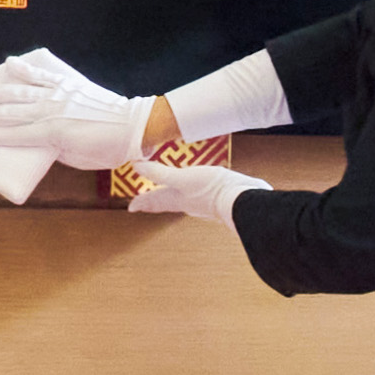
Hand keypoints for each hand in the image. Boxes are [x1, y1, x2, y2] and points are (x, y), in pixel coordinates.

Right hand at [0, 51, 147, 171]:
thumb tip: (39, 142)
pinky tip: (9, 62)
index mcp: (51, 134)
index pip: (14, 135)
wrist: (133, 127)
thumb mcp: (76, 158)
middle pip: (11, 114)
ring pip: (21, 92)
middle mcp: (50, 112)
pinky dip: (26, 68)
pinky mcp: (68, 84)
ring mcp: (59, 95)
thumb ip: (54, 149)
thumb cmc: (106, 149)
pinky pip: (43, 74)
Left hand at [124, 156, 256, 222]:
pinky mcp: (218, 198)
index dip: (142, 202)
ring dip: (173, 198)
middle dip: (155, 202)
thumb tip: (137, 167)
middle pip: (166, 203)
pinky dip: (193, 194)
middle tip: (146, 202)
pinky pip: (199, 196)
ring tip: (169, 194)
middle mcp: (188, 203)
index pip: (154, 201)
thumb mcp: (183, 178)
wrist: (242, 201)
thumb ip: (160, 173)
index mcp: (177, 199)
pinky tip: (199, 189)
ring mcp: (203, 203)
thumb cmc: (213, 191)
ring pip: (182, 201)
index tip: (131, 207)